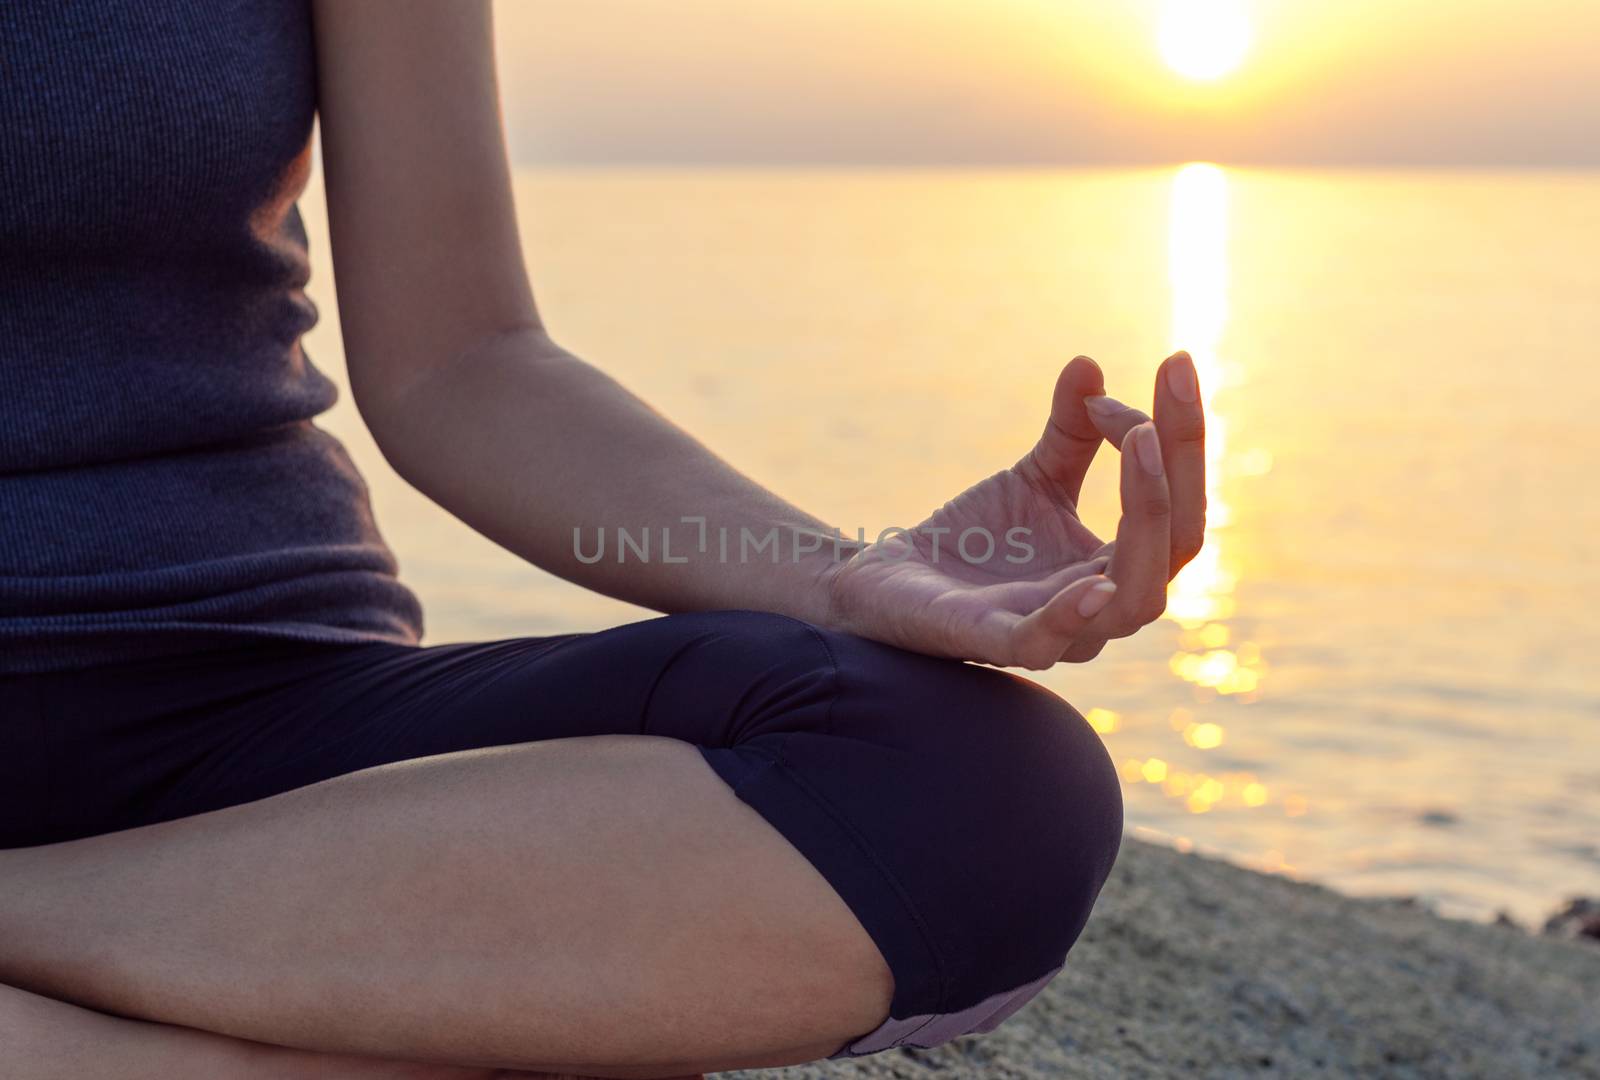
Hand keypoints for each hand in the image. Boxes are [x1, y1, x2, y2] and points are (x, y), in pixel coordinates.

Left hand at [822, 352, 1205, 668]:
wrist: (891, 581)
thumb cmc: (976, 540)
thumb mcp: (1033, 476)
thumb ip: (1072, 431)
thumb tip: (1088, 363)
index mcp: (1121, 563)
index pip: (1182, 505)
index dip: (1186, 435)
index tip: (1172, 364)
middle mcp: (1103, 603)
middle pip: (1177, 544)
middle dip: (1180, 462)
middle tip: (1168, 386)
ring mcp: (1056, 630)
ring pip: (1136, 600)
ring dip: (1147, 517)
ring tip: (1140, 442)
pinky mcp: (993, 642)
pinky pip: (1046, 643)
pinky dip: (1072, 617)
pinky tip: (1094, 585)